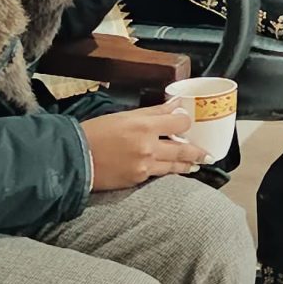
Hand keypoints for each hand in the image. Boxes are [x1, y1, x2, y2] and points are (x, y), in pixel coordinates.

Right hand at [83, 101, 206, 189]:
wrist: (74, 159)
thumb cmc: (94, 133)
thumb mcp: (123, 116)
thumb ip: (151, 112)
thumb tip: (173, 104)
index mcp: (143, 124)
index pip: (178, 120)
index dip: (186, 120)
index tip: (188, 121)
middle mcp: (148, 145)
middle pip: (182, 147)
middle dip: (197, 150)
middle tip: (208, 152)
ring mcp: (144, 164)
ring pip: (175, 164)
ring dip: (188, 164)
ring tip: (198, 164)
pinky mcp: (137, 178)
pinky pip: (160, 174)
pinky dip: (170, 172)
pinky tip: (175, 171)